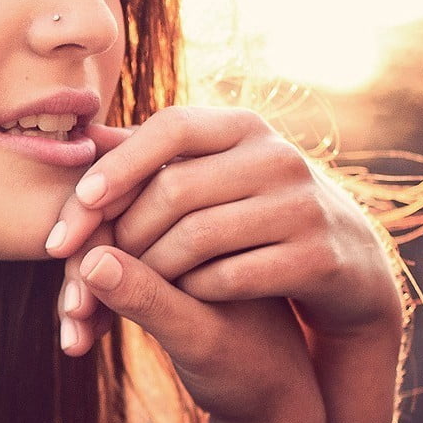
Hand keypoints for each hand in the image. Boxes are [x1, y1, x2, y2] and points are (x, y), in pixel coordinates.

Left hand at [48, 107, 405, 350]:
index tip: (82, 202)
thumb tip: (80, 135)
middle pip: (175, 189)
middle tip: (88, 262)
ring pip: (198, 237)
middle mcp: (278, 157)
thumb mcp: (210, 173)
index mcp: (243, 127)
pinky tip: (180, 295)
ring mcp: (302, 206)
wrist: (342, 265)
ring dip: (152, 266)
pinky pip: (231, 276)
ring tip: (130, 281)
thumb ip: (147, 156)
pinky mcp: (317, 257)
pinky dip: (194, 289)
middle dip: (124, 231)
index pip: (171, 126)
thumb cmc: (250, 214)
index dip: (120, 163)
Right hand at [60, 224, 321, 422]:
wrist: (275, 399)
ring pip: (105, 246)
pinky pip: (110, 271)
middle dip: (82, 269)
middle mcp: (199, 218)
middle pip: (112, 219)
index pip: (135, 200)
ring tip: (76, 338)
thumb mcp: (199, 339)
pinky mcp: (164, 267)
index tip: (77, 300)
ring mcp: (178, 242)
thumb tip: (91, 260)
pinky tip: (81, 339)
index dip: (91, 242)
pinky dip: (92, 302)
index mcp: (221, 217)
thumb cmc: (250, 370)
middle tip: (75, 317)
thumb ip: (150, 299)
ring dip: (81, 289)